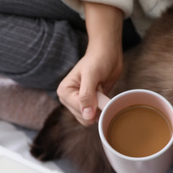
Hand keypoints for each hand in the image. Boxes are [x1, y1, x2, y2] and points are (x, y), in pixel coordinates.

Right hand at [56, 2, 123, 125]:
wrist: (108, 53)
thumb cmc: (98, 60)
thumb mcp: (91, 76)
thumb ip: (87, 96)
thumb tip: (87, 116)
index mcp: (64, 92)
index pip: (80, 112)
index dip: (93, 105)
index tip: (98, 89)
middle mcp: (69, 99)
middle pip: (85, 118)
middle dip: (96, 106)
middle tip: (98, 88)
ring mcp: (79, 102)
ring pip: (91, 118)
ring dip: (100, 106)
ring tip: (99, 89)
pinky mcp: (89, 103)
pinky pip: (96, 115)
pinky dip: (103, 106)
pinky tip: (102, 93)